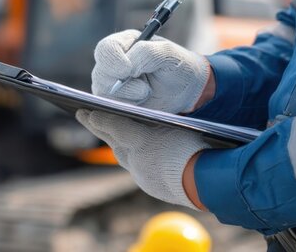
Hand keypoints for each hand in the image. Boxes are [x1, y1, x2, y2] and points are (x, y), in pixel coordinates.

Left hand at [76, 110, 209, 208]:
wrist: (212, 183)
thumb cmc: (198, 147)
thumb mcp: (178, 126)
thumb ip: (151, 122)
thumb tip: (121, 115)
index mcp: (144, 142)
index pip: (115, 127)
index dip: (101, 119)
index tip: (87, 111)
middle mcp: (138, 160)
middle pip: (114, 142)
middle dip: (98, 128)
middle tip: (83, 114)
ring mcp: (143, 175)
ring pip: (123, 155)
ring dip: (113, 142)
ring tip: (104, 129)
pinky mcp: (150, 185)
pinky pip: (135, 167)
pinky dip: (129, 156)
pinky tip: (128, 149)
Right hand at [92, 30, 212, 113]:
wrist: (185, 89)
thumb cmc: (177, 65)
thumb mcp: (167, 53)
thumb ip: (146, 53)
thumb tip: (126, 69)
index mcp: (124, 44)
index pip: (105, 49)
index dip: (113, 60)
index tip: (129, 70)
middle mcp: (112, 63)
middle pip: (101, 74)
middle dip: (123, 85)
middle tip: (145, 89)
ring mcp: (110, 84)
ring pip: (104, 94)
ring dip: (127, 98)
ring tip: (147, 94)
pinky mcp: (113, 103)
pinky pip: (110, 109)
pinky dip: (126, 109)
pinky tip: (141, 105)